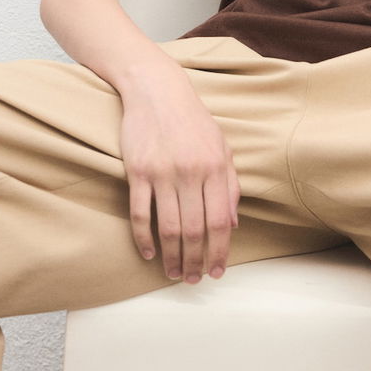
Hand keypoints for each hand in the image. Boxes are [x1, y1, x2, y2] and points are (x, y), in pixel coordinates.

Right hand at [118, 77, 240, 283]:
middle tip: (193, 280)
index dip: (219, 252)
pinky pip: (140, 213)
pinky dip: (144, 238)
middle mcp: (192, 173)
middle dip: (196, 261)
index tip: (216, 271)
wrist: (158, 91)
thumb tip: (232, 224)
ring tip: (174, 273)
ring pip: (169, 227)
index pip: (220, 222)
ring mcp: (163, 173)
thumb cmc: (193, 121)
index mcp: (216, 168)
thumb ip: (230, 185)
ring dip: (172, 256)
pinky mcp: (138, 171)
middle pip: (195, 230)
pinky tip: (149, 253)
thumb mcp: (222, 147)